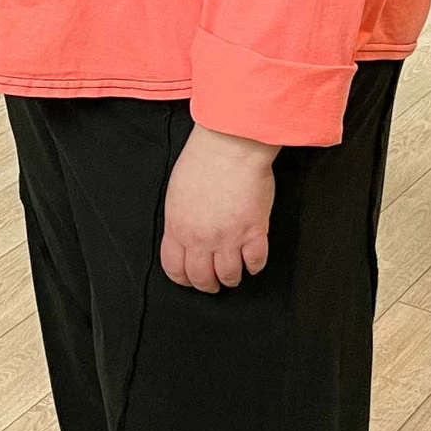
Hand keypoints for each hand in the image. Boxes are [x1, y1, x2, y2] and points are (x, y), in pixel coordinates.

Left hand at [161, 124, 278, 293]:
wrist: (230, 145)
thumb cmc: (203, 158)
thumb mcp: (176, 191)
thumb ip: (179, 218)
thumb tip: (183, 235)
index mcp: (178, 227)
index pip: (174, 269)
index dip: (183, 278)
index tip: (190, 278)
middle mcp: (201, 238)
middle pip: (202, 279)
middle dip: (208, 284)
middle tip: (213, 281)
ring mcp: (228, 238)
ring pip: (229, 276)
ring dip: (232, 277)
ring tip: (235, 272)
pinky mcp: (254, 232)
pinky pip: (256, 262)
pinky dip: (254, 265)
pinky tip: (252, 259)